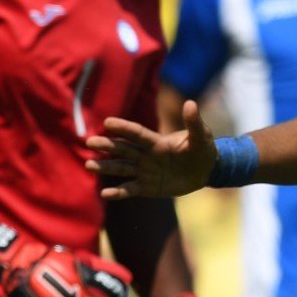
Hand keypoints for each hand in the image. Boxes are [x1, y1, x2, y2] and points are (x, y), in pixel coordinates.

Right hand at [86, 100, 217, 199]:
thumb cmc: (202, 150)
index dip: (124, 128)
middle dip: (107, 145)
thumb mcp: (201, 137)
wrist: (206, 171)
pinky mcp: (147, 187)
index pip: (137, 134)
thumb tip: (190, 103)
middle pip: (123, 149)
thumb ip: (193, 123)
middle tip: (90, 142)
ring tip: (90, 165)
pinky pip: (130, 189)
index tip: (108, 122)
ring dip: (106, 166)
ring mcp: (145, 172)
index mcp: (157, 142)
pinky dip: (118, 192)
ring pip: (121, 168)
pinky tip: (105, 193)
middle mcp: (146, 156)